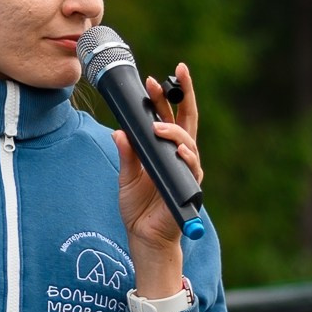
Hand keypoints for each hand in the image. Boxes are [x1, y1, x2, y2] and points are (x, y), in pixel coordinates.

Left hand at [115, 62, 202, 298]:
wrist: (144, 237)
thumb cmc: (139, 208)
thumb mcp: (127, 177)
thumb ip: (127, 154)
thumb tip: (119, 131)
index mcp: (165, 149)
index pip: (170, 115)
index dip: (166, 96)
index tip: (155, 78)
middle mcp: (179, 155)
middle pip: (187, 118)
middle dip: (184, 94)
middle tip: (175, 73)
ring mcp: (186, 169)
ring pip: (188, 141)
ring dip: (174, 130)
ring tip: (158, 124)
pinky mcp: (189, 187)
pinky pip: (191, 167)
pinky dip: (185, 156)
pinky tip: (178, 149)